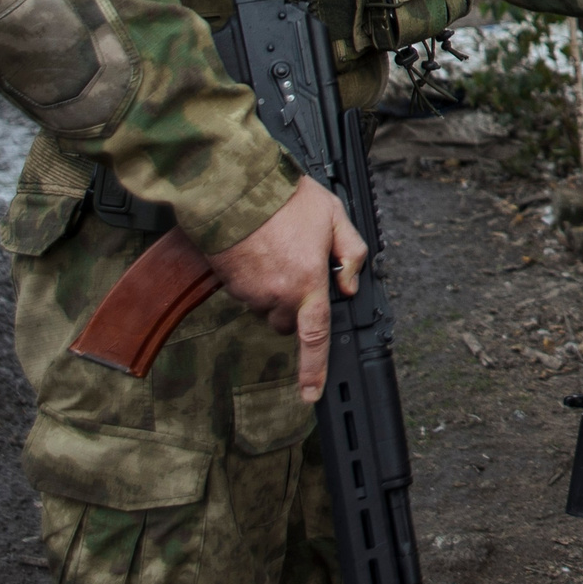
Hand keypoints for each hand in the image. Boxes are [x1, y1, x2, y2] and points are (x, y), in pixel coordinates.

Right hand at [207, 175, 367, 402]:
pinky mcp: (230, 285)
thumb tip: (349, 285)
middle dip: (298, 307)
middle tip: (301, 270)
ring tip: (280, 254)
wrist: (234, 191)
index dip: (314, 370)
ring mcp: (251, 293)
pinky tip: (262, 255)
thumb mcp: (336, 216)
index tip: (311, 393)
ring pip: (269, 308)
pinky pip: (248, 295)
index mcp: (308, 283)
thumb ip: (352, 254)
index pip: (315, 338)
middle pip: (291, 323)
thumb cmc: (286, 200)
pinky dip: (257, 282)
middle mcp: (278, 295)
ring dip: (276, 292)